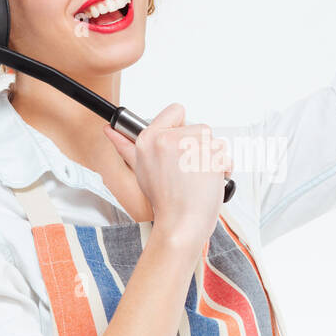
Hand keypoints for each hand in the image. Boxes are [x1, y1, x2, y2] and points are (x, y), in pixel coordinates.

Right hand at [102, 103, 232, 249]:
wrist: (180, 225)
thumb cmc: (164, 201)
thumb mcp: (140, 169)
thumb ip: (125, 146)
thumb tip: (110, 129)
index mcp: (148, 139)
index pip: (176, 110)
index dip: (181, 128)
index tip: (179, 147)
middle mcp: (168, 139)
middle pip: (198, 127)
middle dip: (198, 147)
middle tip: (186, 171)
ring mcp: (191, 147)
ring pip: (214, 141)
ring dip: (211, 158)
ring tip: (197, 177)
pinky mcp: (211, 157)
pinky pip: (225, 154)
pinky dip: (223, 168)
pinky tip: (209, 181)